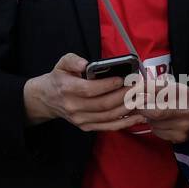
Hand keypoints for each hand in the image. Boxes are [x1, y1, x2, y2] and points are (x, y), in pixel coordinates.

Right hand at [23, 53, 141, 132]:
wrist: (47, 99)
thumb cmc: (59, 78)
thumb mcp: (61, 63)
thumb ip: (73, 60)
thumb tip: (86, 63)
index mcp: (67, 89)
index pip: (90, 89)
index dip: (108, 85)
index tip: (122, 79)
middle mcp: (73, 107)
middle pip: (103, 104)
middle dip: (124, 96)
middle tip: (138, 87)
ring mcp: (80, 120)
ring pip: (108, 116)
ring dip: (128, 108)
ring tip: (141, 99)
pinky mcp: (86, 127)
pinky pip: (108, 126)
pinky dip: (125, 123)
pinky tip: (137, 116)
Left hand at [128, 74, 188, 143]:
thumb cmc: (183, 96)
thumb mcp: (171, 86)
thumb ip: (153, 87)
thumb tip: (133, 89)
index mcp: (184, 95)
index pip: (159, 95)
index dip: (144, 96)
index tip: (132, 96)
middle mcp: (186, 112)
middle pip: (156, 112)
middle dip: (142, 109)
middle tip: (135, 105)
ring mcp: (184, 127)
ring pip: (154, 123)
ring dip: (148, 118)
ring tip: (155, 112)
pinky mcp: (180, 138)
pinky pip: (158, 132)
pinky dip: (154, 126)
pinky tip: (162, 121)